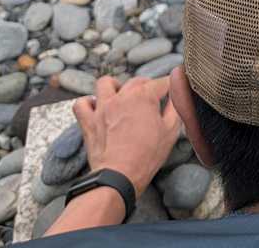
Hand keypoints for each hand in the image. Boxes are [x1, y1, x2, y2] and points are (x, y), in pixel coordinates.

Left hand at [73, 75, 182, 195]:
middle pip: (137, 81)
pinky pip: (82, 103)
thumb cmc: (146, 156)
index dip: (170, 86)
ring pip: (106, 83)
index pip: (161, 82)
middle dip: (147, 86)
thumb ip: (175, 108)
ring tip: (122, 97)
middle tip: (153, 99)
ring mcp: (102, 107)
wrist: (118, 176)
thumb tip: (175, 95)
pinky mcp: (88, 121)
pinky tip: (97, 108)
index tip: (173, 90)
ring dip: (115, 87)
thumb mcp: (171, 132)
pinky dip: (88, 103)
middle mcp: (121, 96)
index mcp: (144, 96)